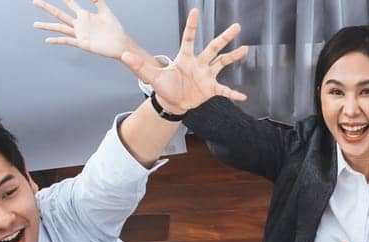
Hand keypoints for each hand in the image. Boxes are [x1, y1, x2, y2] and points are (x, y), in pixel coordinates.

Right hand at [33, 0, 133, 60]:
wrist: (120, 44)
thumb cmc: (115, 29)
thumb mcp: (106, 11)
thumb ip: (98, 1)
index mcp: (84, 15)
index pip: (70, 4)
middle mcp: (79, 24)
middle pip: (59, 14)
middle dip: (47, 7)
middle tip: (35, 1)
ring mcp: (79, 33)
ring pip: (59, 28)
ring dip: (47, 26)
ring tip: (35, 24)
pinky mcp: (82, 43)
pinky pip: (67, 41)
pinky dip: (57, 40)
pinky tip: (47, 40)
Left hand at [126, 8, 247, 113]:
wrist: (172, 102)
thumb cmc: (164, 86)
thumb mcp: (151, 76)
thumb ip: (139, 65)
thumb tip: (124, 55)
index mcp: (185, 58)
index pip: (189, 38)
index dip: (192, 26)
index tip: (195, 11)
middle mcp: (198, 63)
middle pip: (213, 47)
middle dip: (224, 37)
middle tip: (236, 27)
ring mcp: (206, 75)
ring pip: (222, 63)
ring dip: (233, 57)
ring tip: (244, 50)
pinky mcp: (211, 89)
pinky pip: (224, 91)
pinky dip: (233, 94)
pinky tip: (243, 96)